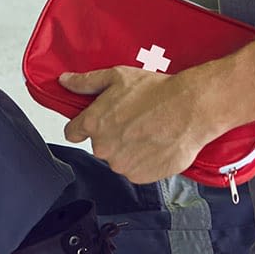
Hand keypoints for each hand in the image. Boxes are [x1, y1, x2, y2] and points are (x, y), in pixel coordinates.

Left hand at [60, 66, 212, 182]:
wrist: (189, 109)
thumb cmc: (156, 91)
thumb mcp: (116, 77)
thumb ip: (86, 82)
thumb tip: (65, 81)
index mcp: (93, 123)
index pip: (72, 132)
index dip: (82, 125)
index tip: (95, 121)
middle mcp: (103, 148)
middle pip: (99, 145)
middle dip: (111, 135)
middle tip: (131, 119)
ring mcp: (122, 164)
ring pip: (118, 158)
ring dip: (128, 149)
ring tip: (147, 131)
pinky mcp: (140, 177)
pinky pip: (135, 170)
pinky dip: (143, 160)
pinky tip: (155, 143)